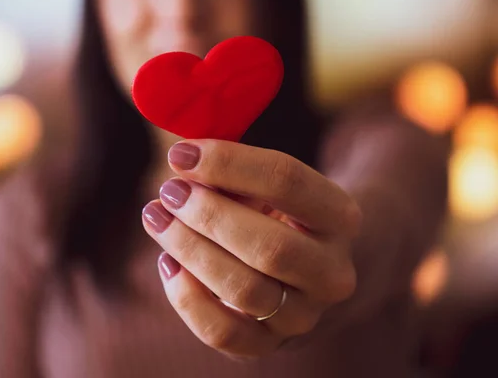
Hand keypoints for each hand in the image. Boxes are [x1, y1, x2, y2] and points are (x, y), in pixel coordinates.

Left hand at [142, 140, 361, 357]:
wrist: (304, 265)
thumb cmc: (277, 210)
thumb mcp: (268, 184)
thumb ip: (233, 172)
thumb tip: (183, 166)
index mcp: (341, 218)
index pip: (287, 182)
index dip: (228, 164)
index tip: (181, 155)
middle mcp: (332, 273)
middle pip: (269, 247)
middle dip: (209, 215)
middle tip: (170, 192)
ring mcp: (303, 315)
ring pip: (243, 290)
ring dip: (189, 249)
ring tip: (158, 218)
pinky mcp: (268, 344)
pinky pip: (222, 332)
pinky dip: (186, 298)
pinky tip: (168, 262)